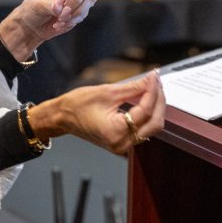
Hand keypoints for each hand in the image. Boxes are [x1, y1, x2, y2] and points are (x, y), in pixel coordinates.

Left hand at [0, 0, 96, 56]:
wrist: (33, 26)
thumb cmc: (33, 9)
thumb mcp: (38, 5)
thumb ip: (50, 5)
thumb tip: (61, 8)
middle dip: (75, 0)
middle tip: (63, 12)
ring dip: (76, 11)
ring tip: (60, 20)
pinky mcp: (81, 9)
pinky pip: (85, 12)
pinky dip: (73, 20)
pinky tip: (60, 24)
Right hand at [31, 72, 165, 153]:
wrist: (63, 117)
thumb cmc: (77, 106)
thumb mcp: (107, 92)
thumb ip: (133, 88)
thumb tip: (150, 80)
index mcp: (116, 132)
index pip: (145, 111)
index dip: (152, 91)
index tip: (154, 76)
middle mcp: (122, 143)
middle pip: (154, 122)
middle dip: (158, 100)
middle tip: (156, 81)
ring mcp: (123, 145)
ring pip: (152, 127)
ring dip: (155, 107)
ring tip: (152, 88)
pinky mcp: (124, 142)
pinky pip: (144, 129)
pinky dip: (148, 114)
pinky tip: (146, 99)